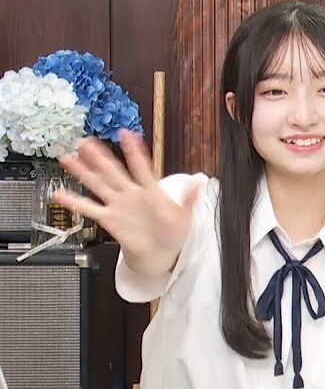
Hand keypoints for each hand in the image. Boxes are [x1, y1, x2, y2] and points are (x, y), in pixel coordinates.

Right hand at [53, 130, 200, 274]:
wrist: (160, 254)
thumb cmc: (172, 233)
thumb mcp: (185, 216)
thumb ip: (189, 199)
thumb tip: (200, 182)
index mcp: (150, 191)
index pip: (140, 166)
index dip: (134, 151)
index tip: (126, 134)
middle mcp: (130, 194)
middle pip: (112, 171)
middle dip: (99, 156)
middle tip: (85, 141)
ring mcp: (117, 205)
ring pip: (98, 184)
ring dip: (83, 172)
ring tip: (69, 158)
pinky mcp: (108, 219)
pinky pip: (89, 209)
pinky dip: (73, 202)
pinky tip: (59, 194)